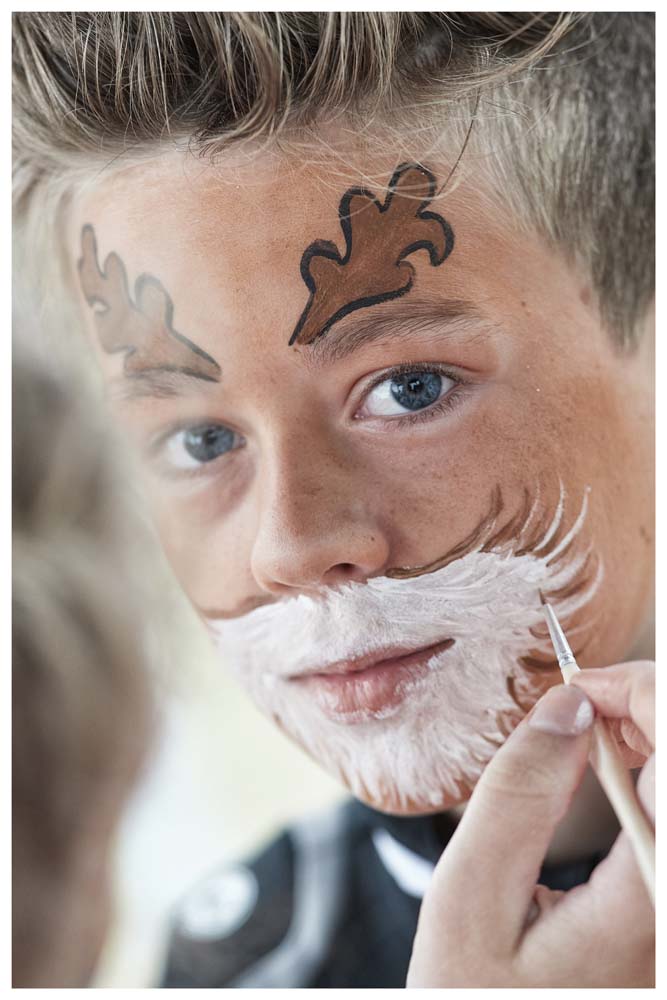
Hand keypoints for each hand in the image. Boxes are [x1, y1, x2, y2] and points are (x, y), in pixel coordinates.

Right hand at [407, 663, 654, 986]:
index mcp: (647, 902)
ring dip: (647, 736)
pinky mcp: (663, 912)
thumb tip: (569, 706)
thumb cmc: (471, 996)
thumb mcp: (471, 896)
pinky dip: (647, 773)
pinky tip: (610, 766)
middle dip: (645, 707)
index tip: (578, 687)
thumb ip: (519, 793)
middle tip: (578, 705)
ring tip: (587, 729)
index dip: (641, 692)